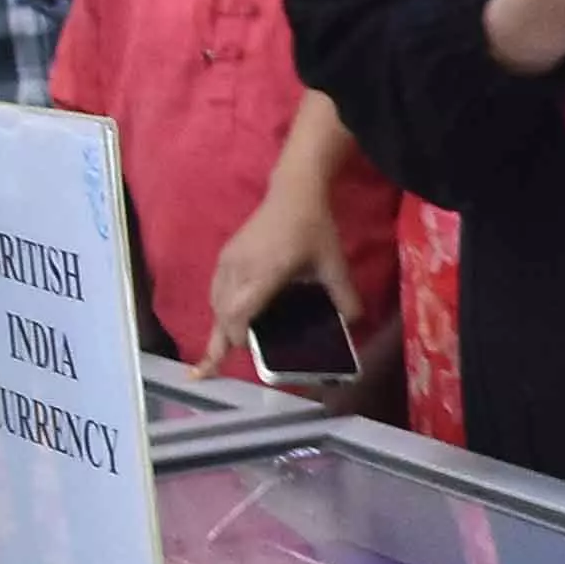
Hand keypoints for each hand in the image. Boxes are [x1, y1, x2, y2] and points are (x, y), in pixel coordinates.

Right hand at [204, 183, 359, 374]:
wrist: (292, 192)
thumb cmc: (314, 227)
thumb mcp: (334, 263)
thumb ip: (345, 296)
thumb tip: (354, 324)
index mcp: (266, 271)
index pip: (239, 310)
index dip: (234, 336)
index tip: (236, 354)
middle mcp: (240, 267)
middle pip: (221, 312)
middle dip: (219, 341)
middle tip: (209, 371)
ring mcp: (229, 260)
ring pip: (215, 302)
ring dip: (218, 327)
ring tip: (215, 354)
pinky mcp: (226, 256)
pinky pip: (216, 290)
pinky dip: (219, 310)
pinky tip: (228, 322)